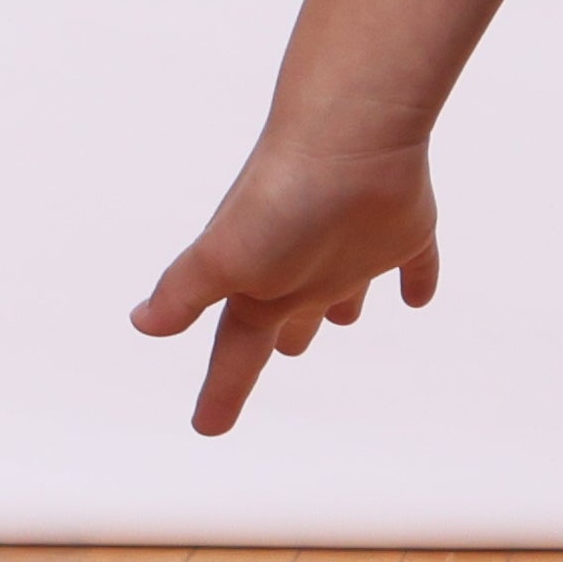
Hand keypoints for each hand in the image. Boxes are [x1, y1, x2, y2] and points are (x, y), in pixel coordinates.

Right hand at [132, 136, 440, 435]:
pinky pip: (415, 262)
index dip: (221, 391)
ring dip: (342, 305)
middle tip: (285, 355)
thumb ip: (185, 291)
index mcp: (261, 287)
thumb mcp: (225, 255)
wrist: (351, 133)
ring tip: (341, 321)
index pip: (236, 351)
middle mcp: (304, 270)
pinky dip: (419, 279)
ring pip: (345, 287)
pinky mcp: (403, 227)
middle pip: (289, 317)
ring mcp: (354, 247)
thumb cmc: (282, 197)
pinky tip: (420, 295)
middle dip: (281, 340)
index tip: (206, 428)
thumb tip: (142, 323)